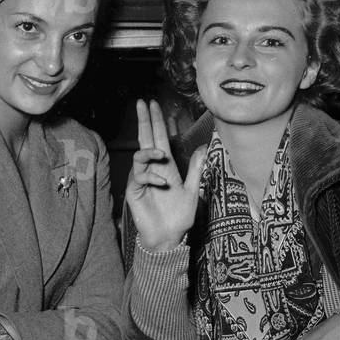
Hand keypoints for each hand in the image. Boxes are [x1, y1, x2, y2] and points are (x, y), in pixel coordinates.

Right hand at [125, 99, 206, 250]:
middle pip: (146, 139)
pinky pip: (139, 176)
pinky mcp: (134, 190)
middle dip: (144, 120)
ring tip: (160, 153)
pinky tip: (161, 183)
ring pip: (140, 155)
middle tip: (142, 102)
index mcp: (166, 167)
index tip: (156, 105)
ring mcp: (142, 179)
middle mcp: (153, 169)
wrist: (168, 237)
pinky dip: (150, 176)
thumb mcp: (192, 191)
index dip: (158, 122)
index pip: (160, 138)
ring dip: (149, 150)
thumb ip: (196, 169)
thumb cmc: (180, 217)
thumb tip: (204, 147)